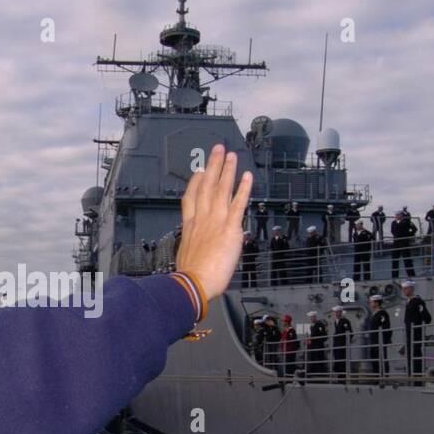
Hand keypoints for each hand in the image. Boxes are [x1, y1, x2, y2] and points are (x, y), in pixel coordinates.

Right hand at [176, 144, 252, 300]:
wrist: (193, 283)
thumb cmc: (190, 277)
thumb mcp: (186, 257)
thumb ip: (194, 247)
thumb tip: (197, 250)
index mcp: (190, 226)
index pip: (191, 198)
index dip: (196, 182)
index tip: (199, 171)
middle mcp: (202, 219)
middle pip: (207, 186)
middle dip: (213, 166)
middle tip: (218, 150)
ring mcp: (216, 221)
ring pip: (222, 190)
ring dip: (227, 171)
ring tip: (231, 156)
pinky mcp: (230, 228)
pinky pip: (238, 204)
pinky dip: (243, 189)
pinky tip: (247, 177)